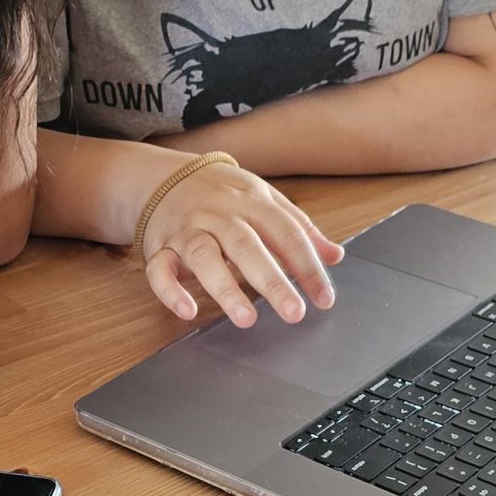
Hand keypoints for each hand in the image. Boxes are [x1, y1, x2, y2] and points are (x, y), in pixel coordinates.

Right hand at [140, 163, 344, 327]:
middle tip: (294, 312)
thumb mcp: (265, 200)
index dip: (308, 266)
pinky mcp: (161, 247)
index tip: (324, 298)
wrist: (164, 176)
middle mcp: (219, 215)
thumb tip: (335, 255)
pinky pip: (159, 269)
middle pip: (247, 246)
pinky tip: (187, 311)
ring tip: (247, 319)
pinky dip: (171, 291)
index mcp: (251, 202)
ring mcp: (188, 230)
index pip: (286, 233)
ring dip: (225, 288)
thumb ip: (299, 227)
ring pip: (204, 256)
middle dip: (272, 281)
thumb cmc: (223, 193)